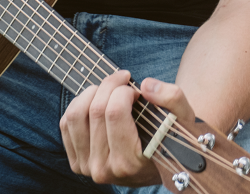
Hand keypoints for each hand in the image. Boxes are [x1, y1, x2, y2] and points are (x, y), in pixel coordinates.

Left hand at [60, 70, 195, 185]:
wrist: (160, 165)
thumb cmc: (172, 138)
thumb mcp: (183, 118)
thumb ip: (172, 98)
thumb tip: (145, 85)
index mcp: (130, 162)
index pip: (114, 113)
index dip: (123, 90)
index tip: (135, 88)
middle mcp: (105, 169)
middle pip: (95, 111)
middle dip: (109, 85)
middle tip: (123, 80)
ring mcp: (87, 168)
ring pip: (75, 116)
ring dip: (91, 92)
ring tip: (109, 89)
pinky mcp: (77, 163)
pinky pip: (67, 125)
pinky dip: (78, 105)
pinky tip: (96, 101)